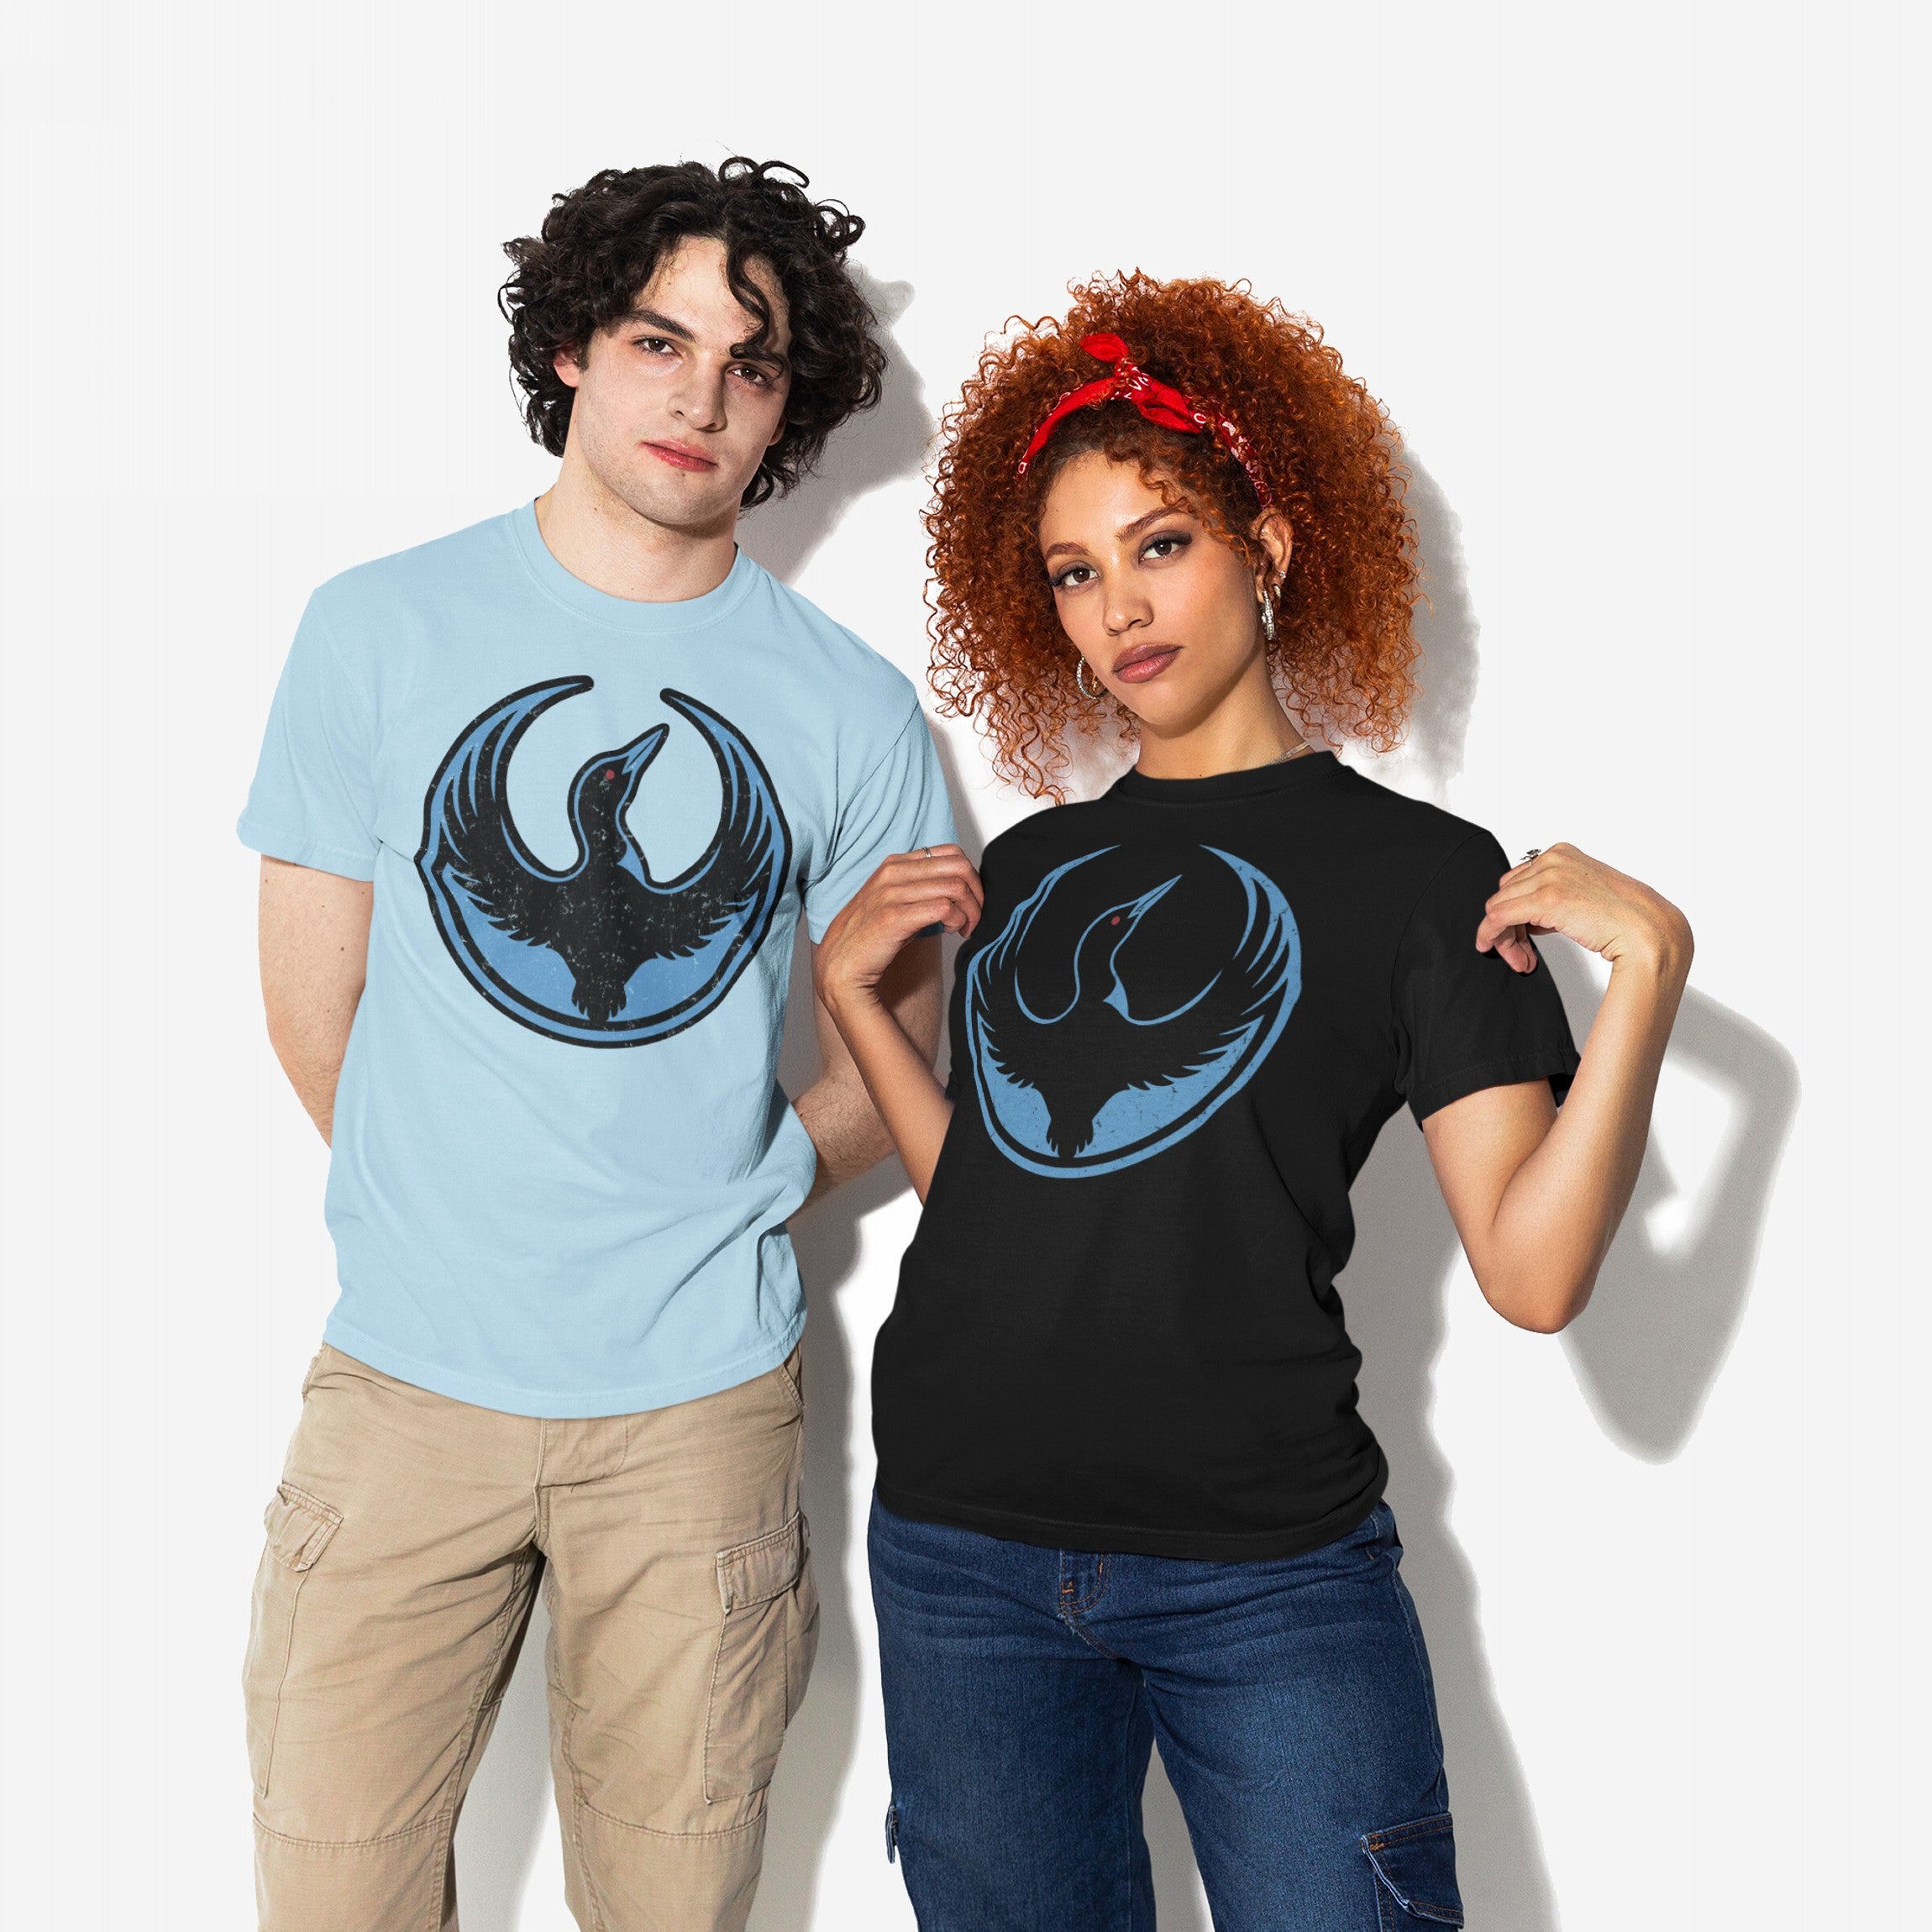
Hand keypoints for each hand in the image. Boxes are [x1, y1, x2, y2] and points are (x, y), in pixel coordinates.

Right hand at [814, 845, 982, 1017]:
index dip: (971, 876)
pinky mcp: (894, 917)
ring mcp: (892, 893)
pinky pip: (943, 907)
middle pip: (959, 867)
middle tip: (976, 917)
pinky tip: (953, 932)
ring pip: (955, 887)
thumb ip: (921, 887)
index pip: (952, 853)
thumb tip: (960, 888)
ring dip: (970, 910)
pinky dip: (958, 920)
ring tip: (964, 928)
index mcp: (896, 864)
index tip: (972, 900)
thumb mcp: (896, 900)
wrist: (840, 964)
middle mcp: (894, 872)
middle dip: (977, 893)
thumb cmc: (872, 936)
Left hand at [1476, 843, 1691, 980]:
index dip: (1514, 910)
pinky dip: (1490, 934)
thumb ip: (1553, 897)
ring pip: (1499, 906)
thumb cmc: (1624, 917)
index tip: (1521, 935)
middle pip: (1505, 893)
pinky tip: (1491, 947)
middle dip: (1507, 925)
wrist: (1648, 929)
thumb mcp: (1582, 895)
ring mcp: (1549, 877)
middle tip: (1520, 952)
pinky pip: (1498, 917)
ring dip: (1503, 936)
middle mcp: (1553, 859)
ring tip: (1520, 958)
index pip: (1517, 881)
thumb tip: (1526, 918)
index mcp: (1561, 853)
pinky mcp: (1546, 899)